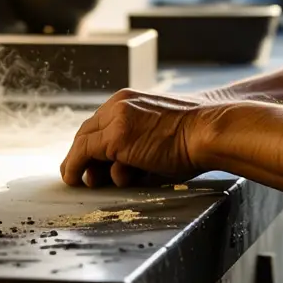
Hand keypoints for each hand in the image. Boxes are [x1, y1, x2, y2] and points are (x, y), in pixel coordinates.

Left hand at [60, 89, 214, 187]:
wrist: (209, 131)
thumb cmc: (197, 137)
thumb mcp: (164, 133)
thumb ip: (140, 143)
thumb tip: (123, 166)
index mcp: (132, 100)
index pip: (102, 121)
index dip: (94, 144)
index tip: (92, 161)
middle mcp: (120, 104)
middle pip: (89, 130)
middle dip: (83, 155)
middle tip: (83, 176)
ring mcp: (116, 119)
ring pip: (83, 142)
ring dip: (80, 164)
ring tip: (82, 182)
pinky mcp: (114, 137)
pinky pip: (81, 153)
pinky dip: (73, 167)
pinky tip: (73, 180)